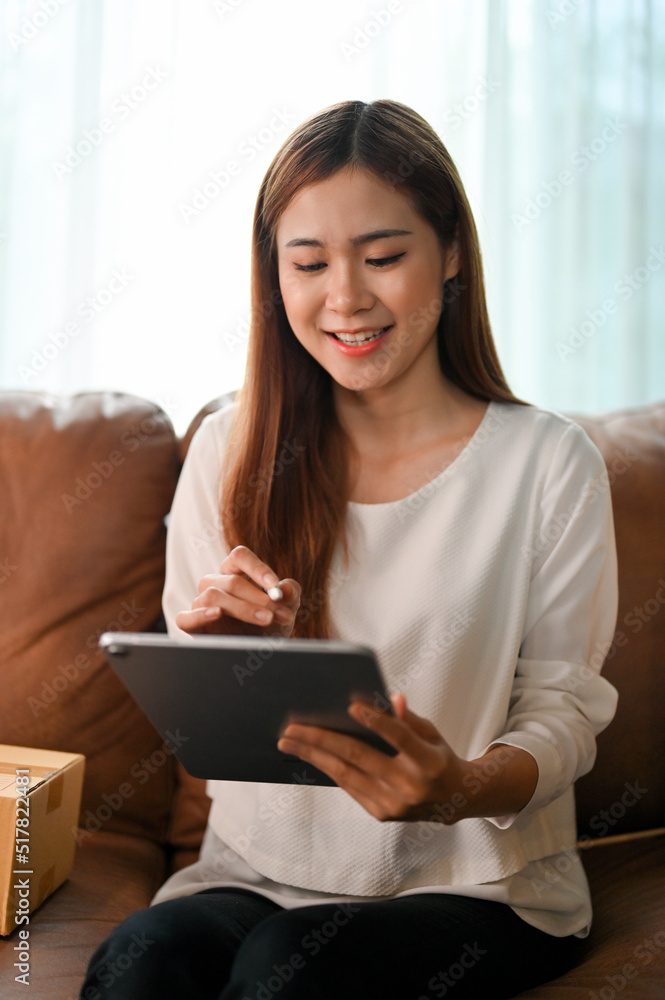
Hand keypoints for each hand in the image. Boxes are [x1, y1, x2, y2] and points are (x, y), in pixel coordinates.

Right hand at [175, 545, 300, 637]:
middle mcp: (215, 582)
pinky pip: (185, 617)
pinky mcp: (191, 624)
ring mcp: (201, 602)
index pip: (239, 556)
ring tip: (267, 620)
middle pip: (231, 581)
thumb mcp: (287, 606)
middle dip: (260, 599)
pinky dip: (199, 615)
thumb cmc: (271, 623)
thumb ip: (290, 593)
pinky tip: (217, 613)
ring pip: (213, 596)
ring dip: (244, 609)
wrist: (259, 650)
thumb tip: (284, 588)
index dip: (257, 568)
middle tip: (281, 613)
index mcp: (234, 570)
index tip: (275, 585)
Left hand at [277, 692, 466, 822]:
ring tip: (289, 741)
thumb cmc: (438, 758)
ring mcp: (394, 804)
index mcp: (428, 762)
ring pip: (345, 774)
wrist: (453, 801)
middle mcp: (410, 786)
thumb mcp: (432, 734)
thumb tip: (391, 698)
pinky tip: (310, 755)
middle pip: (360, 757)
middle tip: (293, 727)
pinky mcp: (381, 814)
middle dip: (322, 739)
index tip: (351, 707)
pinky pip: (348, 786)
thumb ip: (409, 718)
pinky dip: (328, 768)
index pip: (399, 737)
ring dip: (313, 756)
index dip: (376, 722)